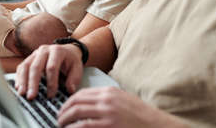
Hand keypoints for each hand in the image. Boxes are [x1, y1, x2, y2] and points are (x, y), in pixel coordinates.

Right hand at [15, 44, 82, 98]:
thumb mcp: (77, 68)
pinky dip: (19, 77)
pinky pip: (21, 67)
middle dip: (33, 83)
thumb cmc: (71, 61)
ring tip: (22, 93)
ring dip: (23, 81)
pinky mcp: (29, 58)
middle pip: (36, 66)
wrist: (67, 50)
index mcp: (57, 51)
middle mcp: (44, 50)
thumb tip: (69, 90)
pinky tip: (18, 87)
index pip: (52, 67)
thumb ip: (74, 79)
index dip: (51, 82)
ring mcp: (35, 53)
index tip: (51, 95)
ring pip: (26, 66)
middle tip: (32, 96)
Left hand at [57, 87, 187, 127]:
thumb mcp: (123, 100)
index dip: (69, 101)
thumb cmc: (141, 116)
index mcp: (109, 91)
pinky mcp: (108, 125)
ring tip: (61, 125)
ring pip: (76, 112)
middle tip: (59, 118)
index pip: (81, 93)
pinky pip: (83, 125)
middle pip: (76, 101)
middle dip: (63, 110)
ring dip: (65, 119)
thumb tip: (89, 105)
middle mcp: (106, 99)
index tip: (64, 108)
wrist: (155, 124)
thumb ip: (107, 100)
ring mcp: (107, 112)